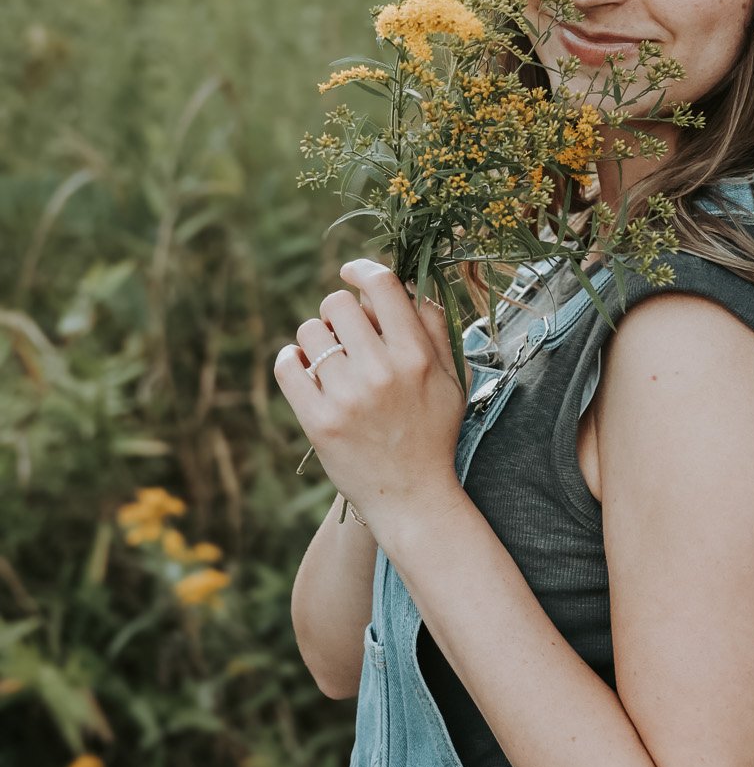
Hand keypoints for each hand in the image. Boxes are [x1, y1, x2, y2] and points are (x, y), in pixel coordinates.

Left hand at [273, 260, 465, 549]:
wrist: (412, 498)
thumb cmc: (434, 434)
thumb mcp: (453, 379)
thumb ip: (436, 328)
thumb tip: (410, 286)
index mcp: (416, 356)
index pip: (382, 286)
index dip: (361, 269)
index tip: (351, 273)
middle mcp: (382, 372)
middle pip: (338, 304)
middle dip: (338, 311)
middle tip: (345, 332)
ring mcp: (348, 397)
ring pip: (310, 332)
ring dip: (316, 338)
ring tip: (328, 359)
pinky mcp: (319, 421)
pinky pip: (287, 365)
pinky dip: (291, 359)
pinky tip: (303, 366)